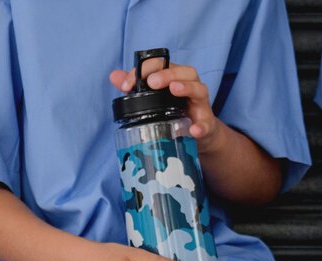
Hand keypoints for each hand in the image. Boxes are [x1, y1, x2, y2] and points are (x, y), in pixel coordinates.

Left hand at [108, 61, 224, 143]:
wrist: (197, 135)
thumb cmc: (175, 111)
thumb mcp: (155, 98)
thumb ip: (136, 86)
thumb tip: (114, 76)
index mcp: (176, 77)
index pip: (163, 64)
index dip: (145, 69)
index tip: (127, 85)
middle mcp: (191, 86)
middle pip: (185, 72)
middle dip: (168, 74)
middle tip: (152, 82)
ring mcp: (200, 104)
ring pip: (199, 89)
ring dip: (187, 88)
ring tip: (174, 90)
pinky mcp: (207, 124)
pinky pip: (206, 124)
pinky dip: (201, 126)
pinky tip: (193, 130)